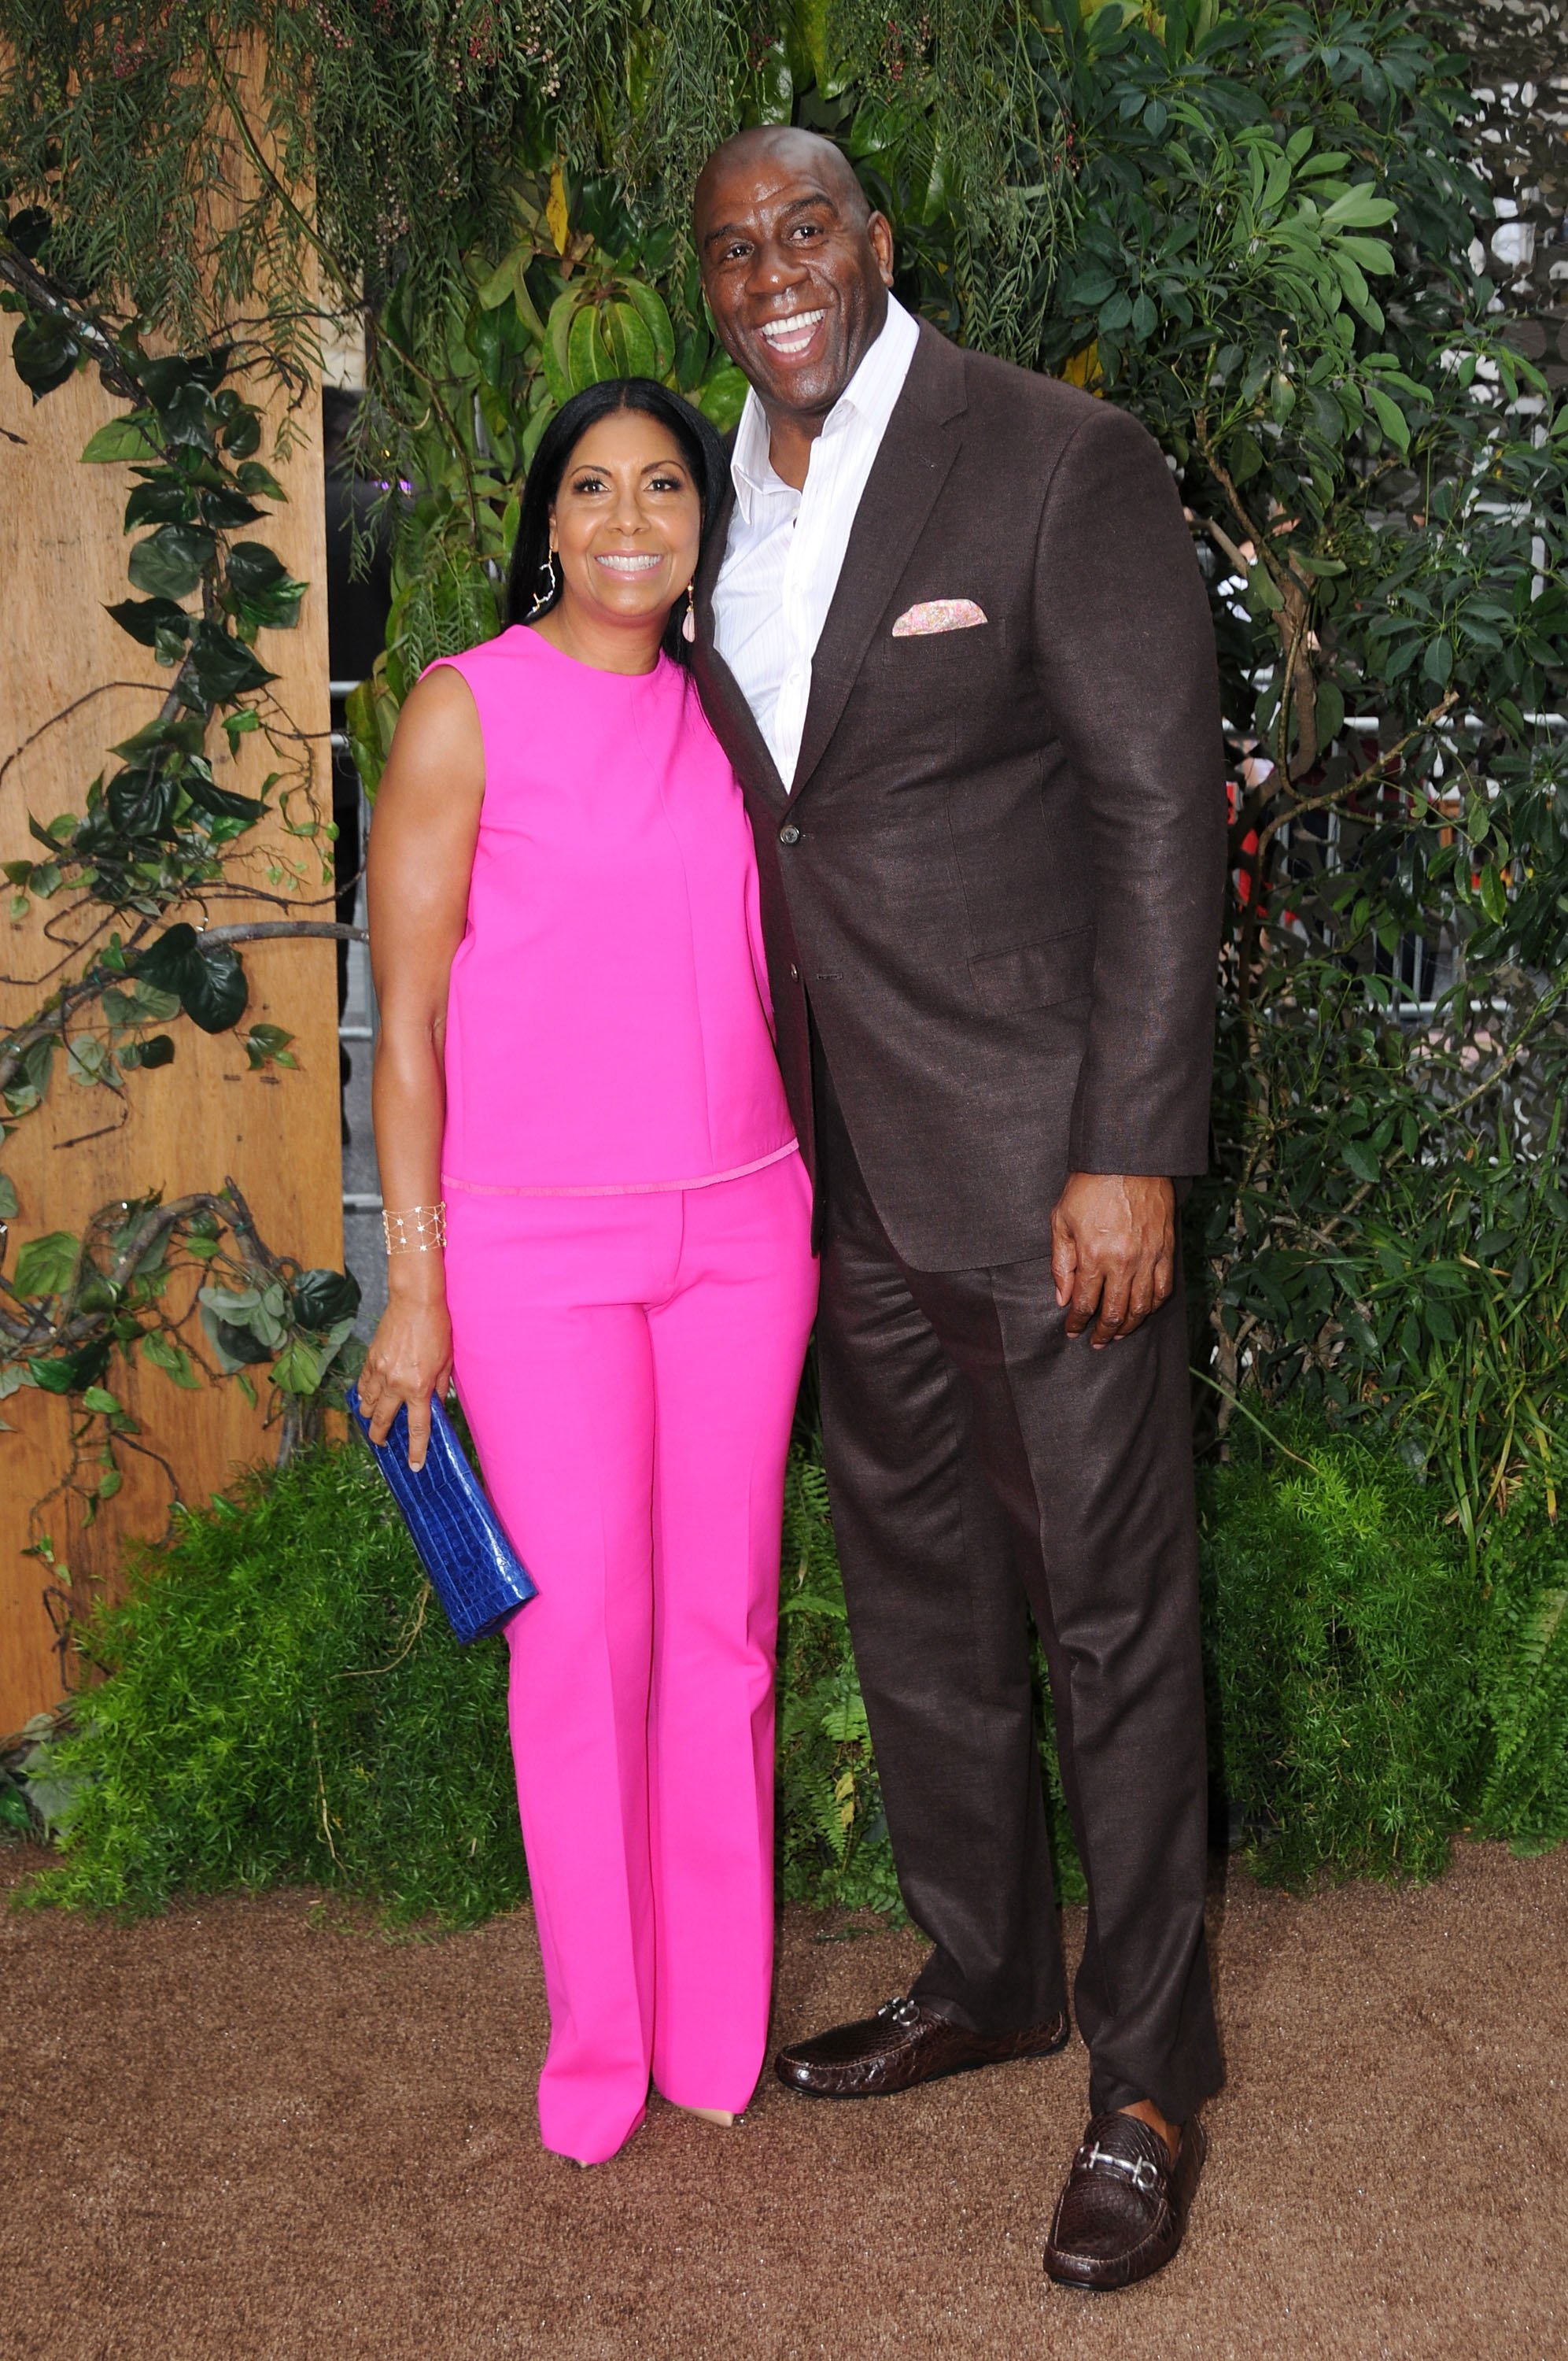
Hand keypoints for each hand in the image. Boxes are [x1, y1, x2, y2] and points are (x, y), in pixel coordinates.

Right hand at [356, 1296, 452, 1470]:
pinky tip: (368, 1398)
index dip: (415, 1450)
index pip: (417, 1427)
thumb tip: (435, 1406)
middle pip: (382, 1421)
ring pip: (367, 1405)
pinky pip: (363, 1384)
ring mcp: (380, 1372)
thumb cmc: (437, 1330)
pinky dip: (364, 1394)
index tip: (414, 1465)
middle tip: (383, 1445)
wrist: (415, 1302)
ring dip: (369, 1417)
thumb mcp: (446, 1362)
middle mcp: (396, 1384)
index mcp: (419, 1388)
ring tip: (374, 1421)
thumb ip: (439, 1388)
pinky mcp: (370, 1359)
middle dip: (380, 1438)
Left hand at [1050, 1173, 1175, 1349]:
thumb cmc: (1089, 1187)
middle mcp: (1123, 1262)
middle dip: (1103, 1333)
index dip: (1077, 1323)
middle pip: (1115, 1312)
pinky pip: (1164, 1289)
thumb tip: (1062, 1298)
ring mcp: (1149, 1257)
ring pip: (1142, 1307)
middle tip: (1096, 1341)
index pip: (1085, 1303)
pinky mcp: (1167, 1250)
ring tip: (1118, 1334)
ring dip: (1129, 1326)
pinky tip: (1143, 1311)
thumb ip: (1061, 1263)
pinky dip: (1153, 1306)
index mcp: (1094, 1255)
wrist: (1127, 1160)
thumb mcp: (1061, 1221)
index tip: (1072, 1331)